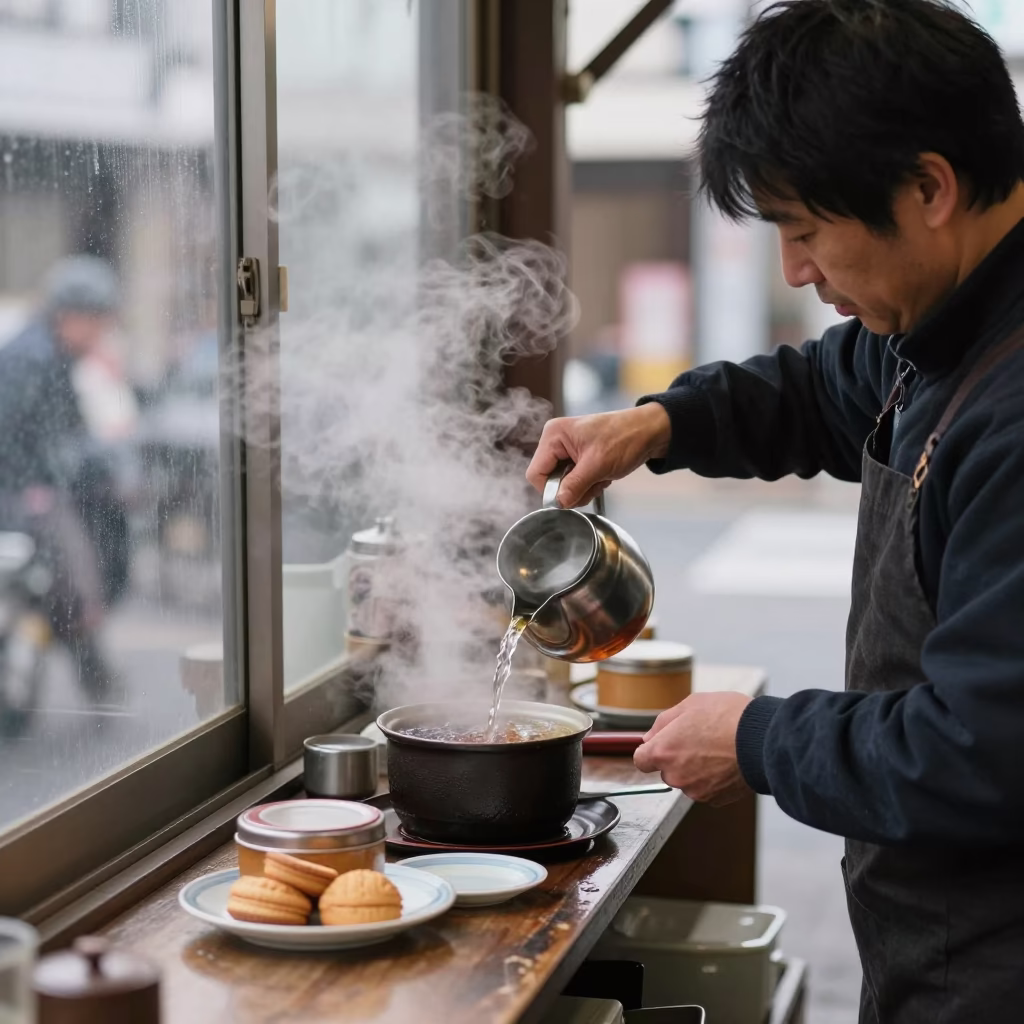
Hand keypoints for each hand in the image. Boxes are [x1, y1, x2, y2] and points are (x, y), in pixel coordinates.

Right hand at [525, 404, 671, 507]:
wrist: (650, 432)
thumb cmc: (625, 438)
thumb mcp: (598, 465)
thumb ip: (574, 485)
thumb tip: (558, 503)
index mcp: (553, 436)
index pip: (536, 473)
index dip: (551, 490)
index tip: (571, 495)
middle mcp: (556, 441)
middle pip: (549, 480)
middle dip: (572, 489)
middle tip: (593, 484)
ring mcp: (567, 450)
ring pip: (563, 484)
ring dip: (583, 488)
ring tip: (601, 477)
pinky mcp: (578, 458)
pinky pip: (574, 481)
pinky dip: (589, 484)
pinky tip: (603, 476)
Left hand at [633, 692, 752, 806]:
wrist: (763, 738)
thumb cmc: (727, 717)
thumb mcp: (690, 705)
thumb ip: (663, 722)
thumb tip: (650, 736)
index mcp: (663, 751)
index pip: (641, 760)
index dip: (651, 750)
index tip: (663, 744)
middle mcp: (676, 775)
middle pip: (667, 770)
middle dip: (678, 757)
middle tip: (700, 739)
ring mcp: (696, 790)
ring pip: (689, 780)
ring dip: (697, 768)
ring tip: (718, 748)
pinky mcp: (717, 799)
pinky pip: (708, 788)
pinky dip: (715, 779)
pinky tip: (728, 762)